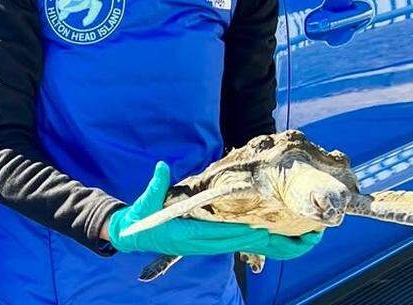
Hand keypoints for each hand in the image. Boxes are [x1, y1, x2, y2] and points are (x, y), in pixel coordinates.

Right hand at [106, 161, 317, 257]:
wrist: (133, 235)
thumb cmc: (140, 217)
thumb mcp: (145, 200)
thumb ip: (156, 184)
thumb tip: (161, 166)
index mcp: (186, 233)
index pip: (217, 233)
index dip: (238, 232)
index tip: (259, 228)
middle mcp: (198, 243)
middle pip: (232, 242)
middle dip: (257, 238)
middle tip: (278, 233)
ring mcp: (202, 245)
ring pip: (234, 246)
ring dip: (256, 242)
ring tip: (278, 237)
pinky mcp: (204, 244)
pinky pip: (229, 245)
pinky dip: (246, 242)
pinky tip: (263, 236)